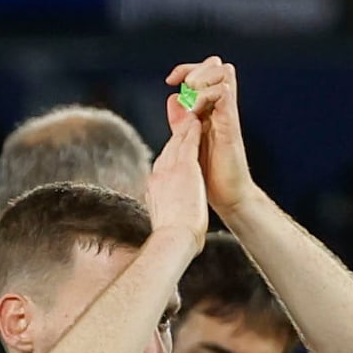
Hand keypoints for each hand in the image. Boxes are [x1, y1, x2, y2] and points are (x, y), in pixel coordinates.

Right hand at [142, 100, 213, 252]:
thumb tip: (168, 221)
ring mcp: (169, 169)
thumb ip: (166, 214)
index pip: (163, 164)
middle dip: (176, 134)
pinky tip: (198, 121)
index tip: (176, 145)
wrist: (174, 239)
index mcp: (155, 189)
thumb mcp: (165, 222)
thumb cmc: (174, 239)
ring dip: (184, 127)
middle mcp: (158, 174)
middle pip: (168, 149)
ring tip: (191, 114)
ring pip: (177, 141)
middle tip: (183, 120)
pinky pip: (188, 142)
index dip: (170, 152)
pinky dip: (192, 130)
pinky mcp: (184, 167)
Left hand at [167, 59, 256, 216]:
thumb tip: (173, 98)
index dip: (185, 70)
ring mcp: (228, 114)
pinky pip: (223, 94)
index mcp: (211, 110)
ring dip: (202, 81)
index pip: (203, 73)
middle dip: (195, 69)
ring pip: (224, 72)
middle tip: (182, 87)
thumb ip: (181, 121)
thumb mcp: (189, 142)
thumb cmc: (212, 175)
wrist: (228, 197)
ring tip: (190, 101)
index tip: (170, 81)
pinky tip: (194, 113)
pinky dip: (204, 97)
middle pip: (216, 65)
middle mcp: (222, 108)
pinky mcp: (231, 124)